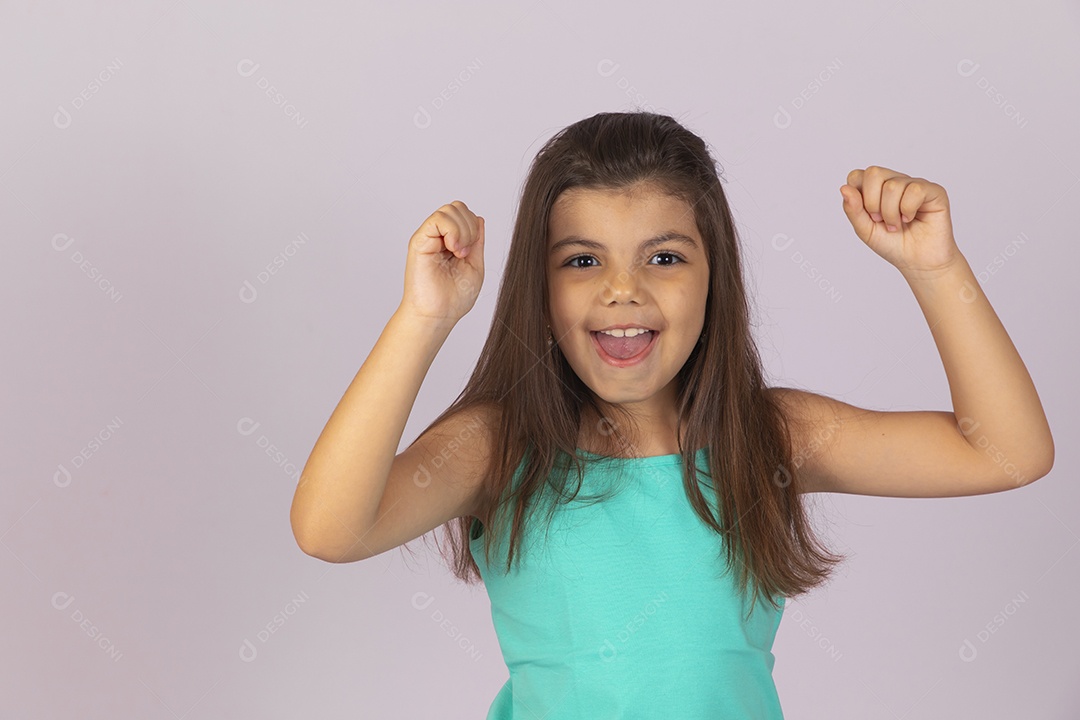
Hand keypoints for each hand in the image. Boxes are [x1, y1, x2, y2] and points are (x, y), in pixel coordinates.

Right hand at [399, 200, 484, 325]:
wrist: (437, 315)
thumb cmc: (453, 298)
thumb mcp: (474, 265)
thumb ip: (477, 241)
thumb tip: (479, 218)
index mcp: (451, 242)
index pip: (465, 215)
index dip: (473, 227)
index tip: (470, 252)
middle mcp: (438, 237)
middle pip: (457, 207)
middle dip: (469, 226)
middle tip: (464, 253)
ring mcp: (428, 238)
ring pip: (449, 209)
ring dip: (462, 230)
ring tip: (458, 252)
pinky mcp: (420, 241)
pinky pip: (438, 218)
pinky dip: (452, 230)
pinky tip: (453, 249)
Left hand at [840, 166, 960, 276]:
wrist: (917, 262)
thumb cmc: (893, 244)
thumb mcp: (865, 230)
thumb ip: (853, 209)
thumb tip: (844, 188)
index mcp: (876, 189)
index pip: (857, 175)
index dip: (858, 196)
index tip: (868, 215)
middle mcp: (895, 182)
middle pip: (873, 173)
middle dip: (872, 203)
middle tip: (880, 220)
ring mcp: (913, 184)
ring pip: (892, 185)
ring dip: (891, 213)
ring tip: (897, 224)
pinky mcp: (933, 190)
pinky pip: (914, 190)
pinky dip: (908, 210)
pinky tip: (911, 218)